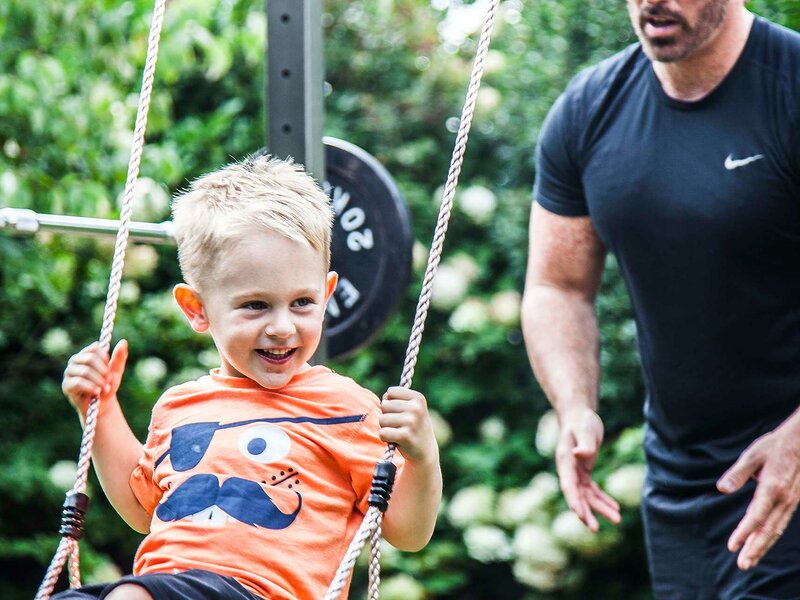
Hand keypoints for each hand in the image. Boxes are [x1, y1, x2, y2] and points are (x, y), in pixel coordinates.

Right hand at [62, 340, 127, 418]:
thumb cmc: (108, 385)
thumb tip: (123, 342)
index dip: (105, 358)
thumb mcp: (116, 371)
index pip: (94, 348)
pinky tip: (97, 392)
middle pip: (89, 358)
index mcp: (86, 354)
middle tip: (109, 380)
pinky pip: (78, 382)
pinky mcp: (66, 385)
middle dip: (103, 370)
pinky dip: (91, 387)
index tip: (109, 368)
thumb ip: (119, 357)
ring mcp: (69, 373)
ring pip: (85, 371)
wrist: (102, 405)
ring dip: (99, 380)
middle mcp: (75, 361)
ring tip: (105, 388)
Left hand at [379, 386, 438, 463]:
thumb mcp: (411, 408)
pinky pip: (383, 433)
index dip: (390, 402)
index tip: (400, 411)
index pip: (391, 392)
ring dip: (386, 427)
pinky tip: (395, 440)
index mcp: (418, 398)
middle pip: (384, 405)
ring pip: (382, 419)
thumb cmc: (413, 426)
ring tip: (398, 431)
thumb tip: (384, 399)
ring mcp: (411, 422)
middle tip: (399, 424)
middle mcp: (416, 408)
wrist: (425, 450)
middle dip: (387, 415)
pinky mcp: (405, 436)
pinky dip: (385, 438)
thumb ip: (395, 399)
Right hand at [555, 407, 620, 531]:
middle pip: (576, 496)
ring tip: (617, 519)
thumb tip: (580, 455)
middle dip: (585, 513)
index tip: (581, 516)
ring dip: (600, 508)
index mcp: (565, 461)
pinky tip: (615, 507)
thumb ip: (584, 444)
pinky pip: (592, 490)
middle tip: (595, 530)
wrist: (578, 414)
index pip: (568, 486)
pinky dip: (603, 499)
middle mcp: (568, 470)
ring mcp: (576, 472)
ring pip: (587, 496)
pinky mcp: (584, 471)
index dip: (574, 502)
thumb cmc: (581, 421)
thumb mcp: (585, 430)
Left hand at [717, 418, 799, 569]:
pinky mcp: (793, 502)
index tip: (733, 546)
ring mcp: (791, 502)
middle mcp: (784, 499)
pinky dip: (771, 537)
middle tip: (743, 564)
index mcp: (773, 487)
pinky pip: (781, 524)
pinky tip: (762, 544)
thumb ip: (737, 473)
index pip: (756, 516)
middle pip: (768, 530)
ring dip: (763, 547)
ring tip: (750, 561)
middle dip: (755, 549)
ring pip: (776, 530)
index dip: (744, 533)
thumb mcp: (752, 455)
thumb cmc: (774, 446)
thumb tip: (721, 489)